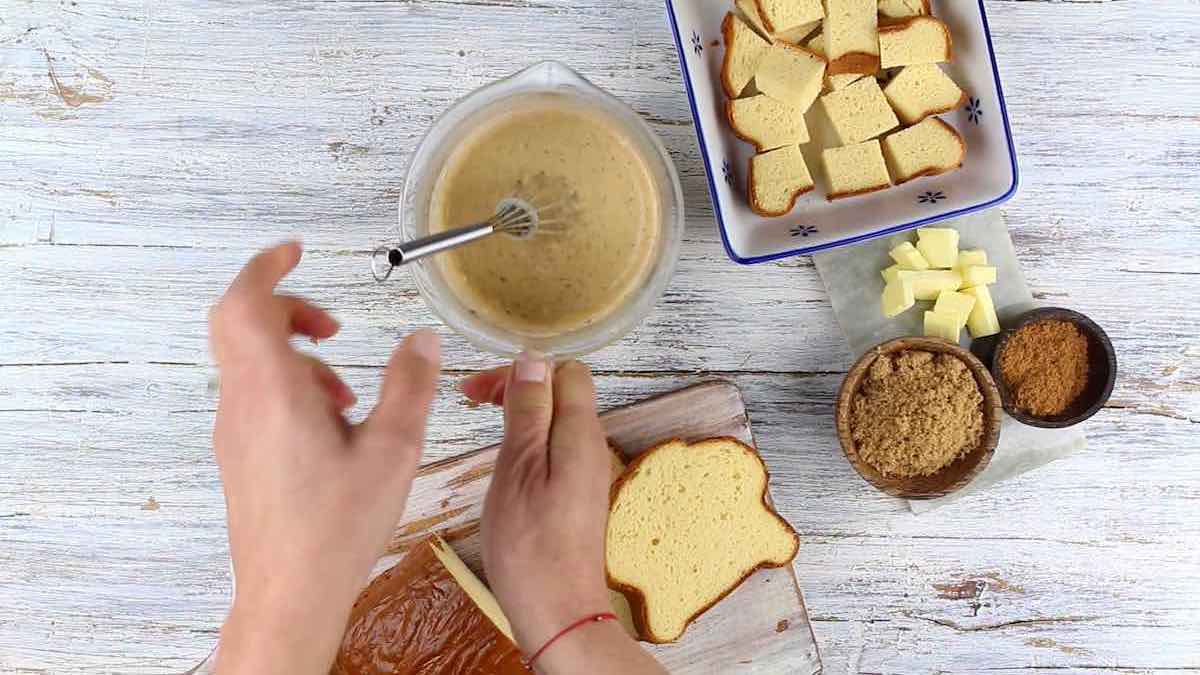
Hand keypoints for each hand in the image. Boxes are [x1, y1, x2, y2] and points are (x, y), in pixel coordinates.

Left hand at [210, 242, 440, 674]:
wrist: (289, 592)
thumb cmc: (334, 529)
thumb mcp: (392, 449)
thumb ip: (409, 385)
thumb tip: (423, 340)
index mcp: (273, 392)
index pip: (244, 303)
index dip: (266, 267)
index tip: (294, 251)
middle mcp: (243, 405)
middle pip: (242, 325)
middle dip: (289, 309)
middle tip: (332, 323)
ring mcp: (235, 431)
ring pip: (251, 362)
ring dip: (297, 356)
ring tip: (347, 392)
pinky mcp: (240, 454)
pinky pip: (255, 396)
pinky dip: (291, 387)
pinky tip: (333, 424)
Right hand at [464, 356, 663, 673]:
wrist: (558, 610)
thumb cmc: (531, 545)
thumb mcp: (517, 467)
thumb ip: (528, 412)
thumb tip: (532, 360)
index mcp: (580, 432)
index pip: (565, 369)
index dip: (522, 369)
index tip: (481, 391)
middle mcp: (592, 446)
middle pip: (562, 392)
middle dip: (518, 388)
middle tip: (474, 402)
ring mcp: (587, 471)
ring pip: (557, 421)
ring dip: (520, 415)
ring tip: (485, 429)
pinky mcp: (578, 494)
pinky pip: (556, 449)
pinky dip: (528, 443)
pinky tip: (504, 463)